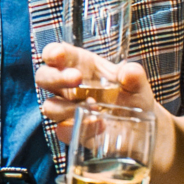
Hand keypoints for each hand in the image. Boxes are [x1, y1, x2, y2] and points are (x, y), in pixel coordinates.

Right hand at [35, 44, 159, 147]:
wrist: (140, 128)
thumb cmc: (134, 98)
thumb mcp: (138, 84)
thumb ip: (134, 75)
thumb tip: (129, 72)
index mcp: (79, 64)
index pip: (56, 53)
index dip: (52, 52)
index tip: (58, 55)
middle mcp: (68, 86)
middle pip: (43, 77)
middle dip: (55, 76)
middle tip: (76, 78)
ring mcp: (66, 109)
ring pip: (49, 106)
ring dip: (67, 107)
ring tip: (94, 107)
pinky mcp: (71, 130)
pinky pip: (62, 130)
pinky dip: (77, 128)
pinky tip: (99, 125)